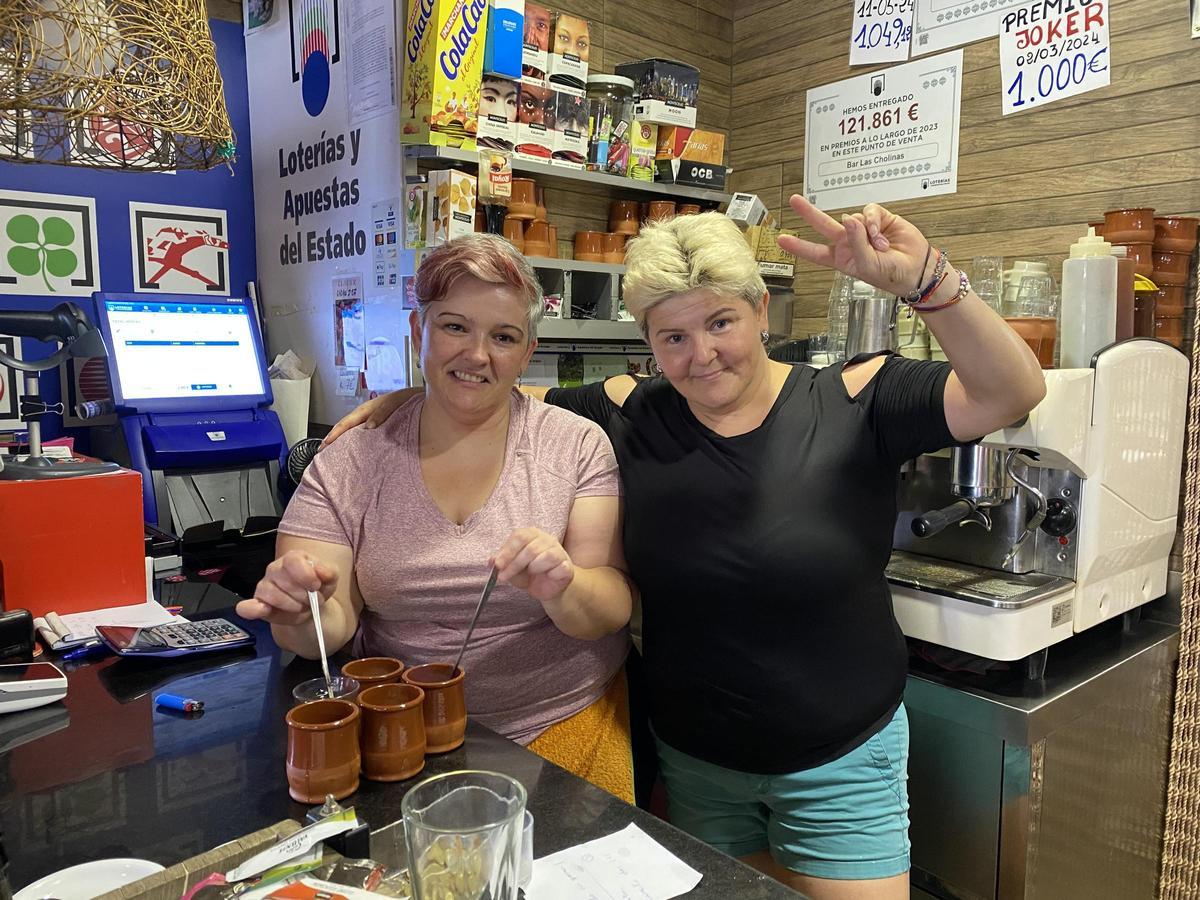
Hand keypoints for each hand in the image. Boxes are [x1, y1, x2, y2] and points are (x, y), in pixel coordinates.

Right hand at [236, 550, 339, 625]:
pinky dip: (253, 610)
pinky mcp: (257, 603)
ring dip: (292, 606)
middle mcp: (275, 569)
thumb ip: (329, 572)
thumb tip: (321, 572)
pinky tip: (264, 610)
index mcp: (293, 558)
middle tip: (312, 600)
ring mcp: (264, 586)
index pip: (293, 561)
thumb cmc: (318, 587)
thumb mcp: (331, 578)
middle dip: (303, 596)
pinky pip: (248, 607)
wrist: (312, 605)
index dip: (306, 575)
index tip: (316, 586)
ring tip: (301, 606)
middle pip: (286, 581)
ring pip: (274, 596)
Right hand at [321, 390, 410, 446]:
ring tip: (333, 451)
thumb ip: (380, 414)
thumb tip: (368, 427)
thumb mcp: (392, 404)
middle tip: (322, 451)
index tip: (324, 445)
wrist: (416, 396)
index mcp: (365, 409)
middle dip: (332, 438)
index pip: (345, 423)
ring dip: (341, 439)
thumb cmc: (405, 398)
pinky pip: (359, 431)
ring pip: (351, 429)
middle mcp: (365, 414)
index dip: (333, 435)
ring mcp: (369, 418)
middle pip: (344, 427)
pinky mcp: (376, 422)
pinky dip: (352, 438)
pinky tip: (353, 447)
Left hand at [492, 528, 574, 604]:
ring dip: (533, 568)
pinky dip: (548, 574)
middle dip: (514, 565)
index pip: (520, 536)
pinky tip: (546, 576)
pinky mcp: (567, 565)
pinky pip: (557, 567)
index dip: (507, 551)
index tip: (497, 565)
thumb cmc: (529, 574)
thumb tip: (491, 560)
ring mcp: (559, 551)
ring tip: (531, 573)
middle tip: (504, 577)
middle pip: (530, 548)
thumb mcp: (511, 568)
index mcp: (532, 534)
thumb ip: (502, 563)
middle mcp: (547, 539)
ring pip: (545, 556)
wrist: (547, 588)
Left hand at [778, 194, 932, 296]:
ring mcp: (862, 229)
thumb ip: (856, 243)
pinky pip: (868, 212)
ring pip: (851, 217)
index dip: (798, 246)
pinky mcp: (878, 218)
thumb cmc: (891, 274)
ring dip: (865, 230)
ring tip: (880, 245)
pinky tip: (882, 234)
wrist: (916, 267)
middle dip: (809, 212)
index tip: (781, 240)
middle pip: (823, 225)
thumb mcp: (868, 266)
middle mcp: (848, 242)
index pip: (815, 252)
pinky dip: (874, 222)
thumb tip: (848, 219)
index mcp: (841, 258)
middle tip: (795, 200)